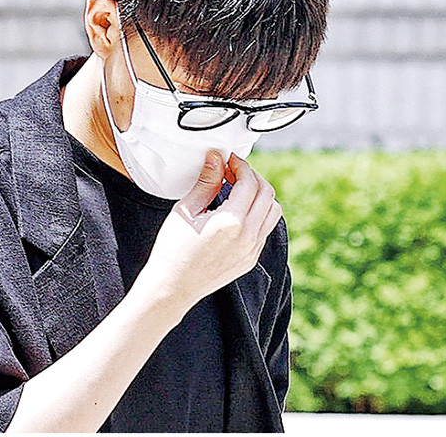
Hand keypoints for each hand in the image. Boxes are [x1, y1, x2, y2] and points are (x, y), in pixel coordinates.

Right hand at [137, 150, 282, 318]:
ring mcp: (252, 250)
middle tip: (233, 172)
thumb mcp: (186, 210)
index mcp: (231, 222)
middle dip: (253, 177)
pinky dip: (258, 213)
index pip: (249, 183)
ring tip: (238, 190)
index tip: (228, 161)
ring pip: (273, 212)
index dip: (240, 166)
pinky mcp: (251, 259)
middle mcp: (248, 237)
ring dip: (260, 195)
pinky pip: (265, 229)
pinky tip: (237, 210)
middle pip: (267, 194)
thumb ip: (206, 182)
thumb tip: (216, 158)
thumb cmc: (172, 249)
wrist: (172, 287)